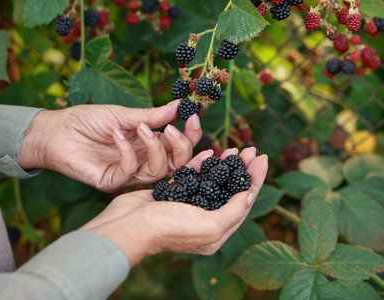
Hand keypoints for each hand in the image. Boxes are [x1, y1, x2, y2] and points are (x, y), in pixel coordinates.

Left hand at [18, 100, 201, 190]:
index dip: (191, 136)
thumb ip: (152, 115)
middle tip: (173, 129)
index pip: (178, 147)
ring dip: (155, 148)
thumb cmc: (86, 121)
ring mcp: (127, 174)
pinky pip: (129, 172)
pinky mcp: (111, 182)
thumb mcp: (123, 114)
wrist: (55, 131)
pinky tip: (116, 134)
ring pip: (157, 172)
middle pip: (175, 164)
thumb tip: (181, 104)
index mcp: (148, 144)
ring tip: (141, 128)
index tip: (193, 117)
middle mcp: (142, 161)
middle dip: (181, 148)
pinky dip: (127, 152)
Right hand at [80, 147, 267, 266]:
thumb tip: (249, 196)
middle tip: (250, 149)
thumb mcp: (209, 226)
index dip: (254, 179)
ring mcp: (187, 205)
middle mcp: (204, 219)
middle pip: (229, 190)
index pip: (243, 202)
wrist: (128, 225)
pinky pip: (191, 177)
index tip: (262, 158)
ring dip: (223, 165)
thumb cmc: (168, 229)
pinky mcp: (172, 194)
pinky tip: (209, 153)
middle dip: (241, 169)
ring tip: (234, 149)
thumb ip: (232, 211)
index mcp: (216, 232)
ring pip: (211, 182)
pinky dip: (200, 164)